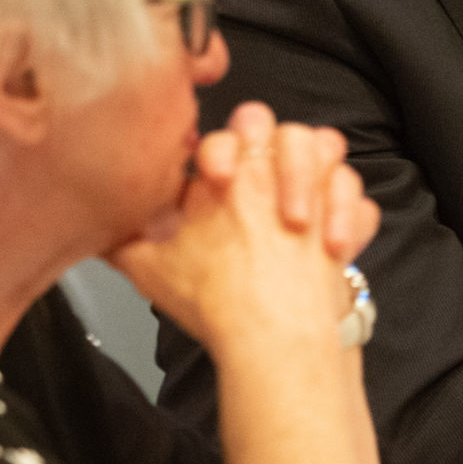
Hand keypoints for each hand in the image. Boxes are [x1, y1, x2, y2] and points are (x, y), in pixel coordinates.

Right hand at [112, 102, 377, 354]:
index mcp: (228, 177)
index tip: (214, 179)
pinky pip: (362, 202)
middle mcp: (275, 178)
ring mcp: (317, 200)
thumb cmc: (218, 303)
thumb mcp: (147, 268)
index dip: (217, 152)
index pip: (223, 135)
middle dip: (270, 142)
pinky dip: (351, 211)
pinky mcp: (347, 230)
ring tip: (299, 190)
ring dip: (316, 164)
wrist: (272, 337)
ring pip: (330, 147)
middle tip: (259, 174)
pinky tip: (332, 228)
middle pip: (279, 126)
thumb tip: (100, 230)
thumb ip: (121, 239)